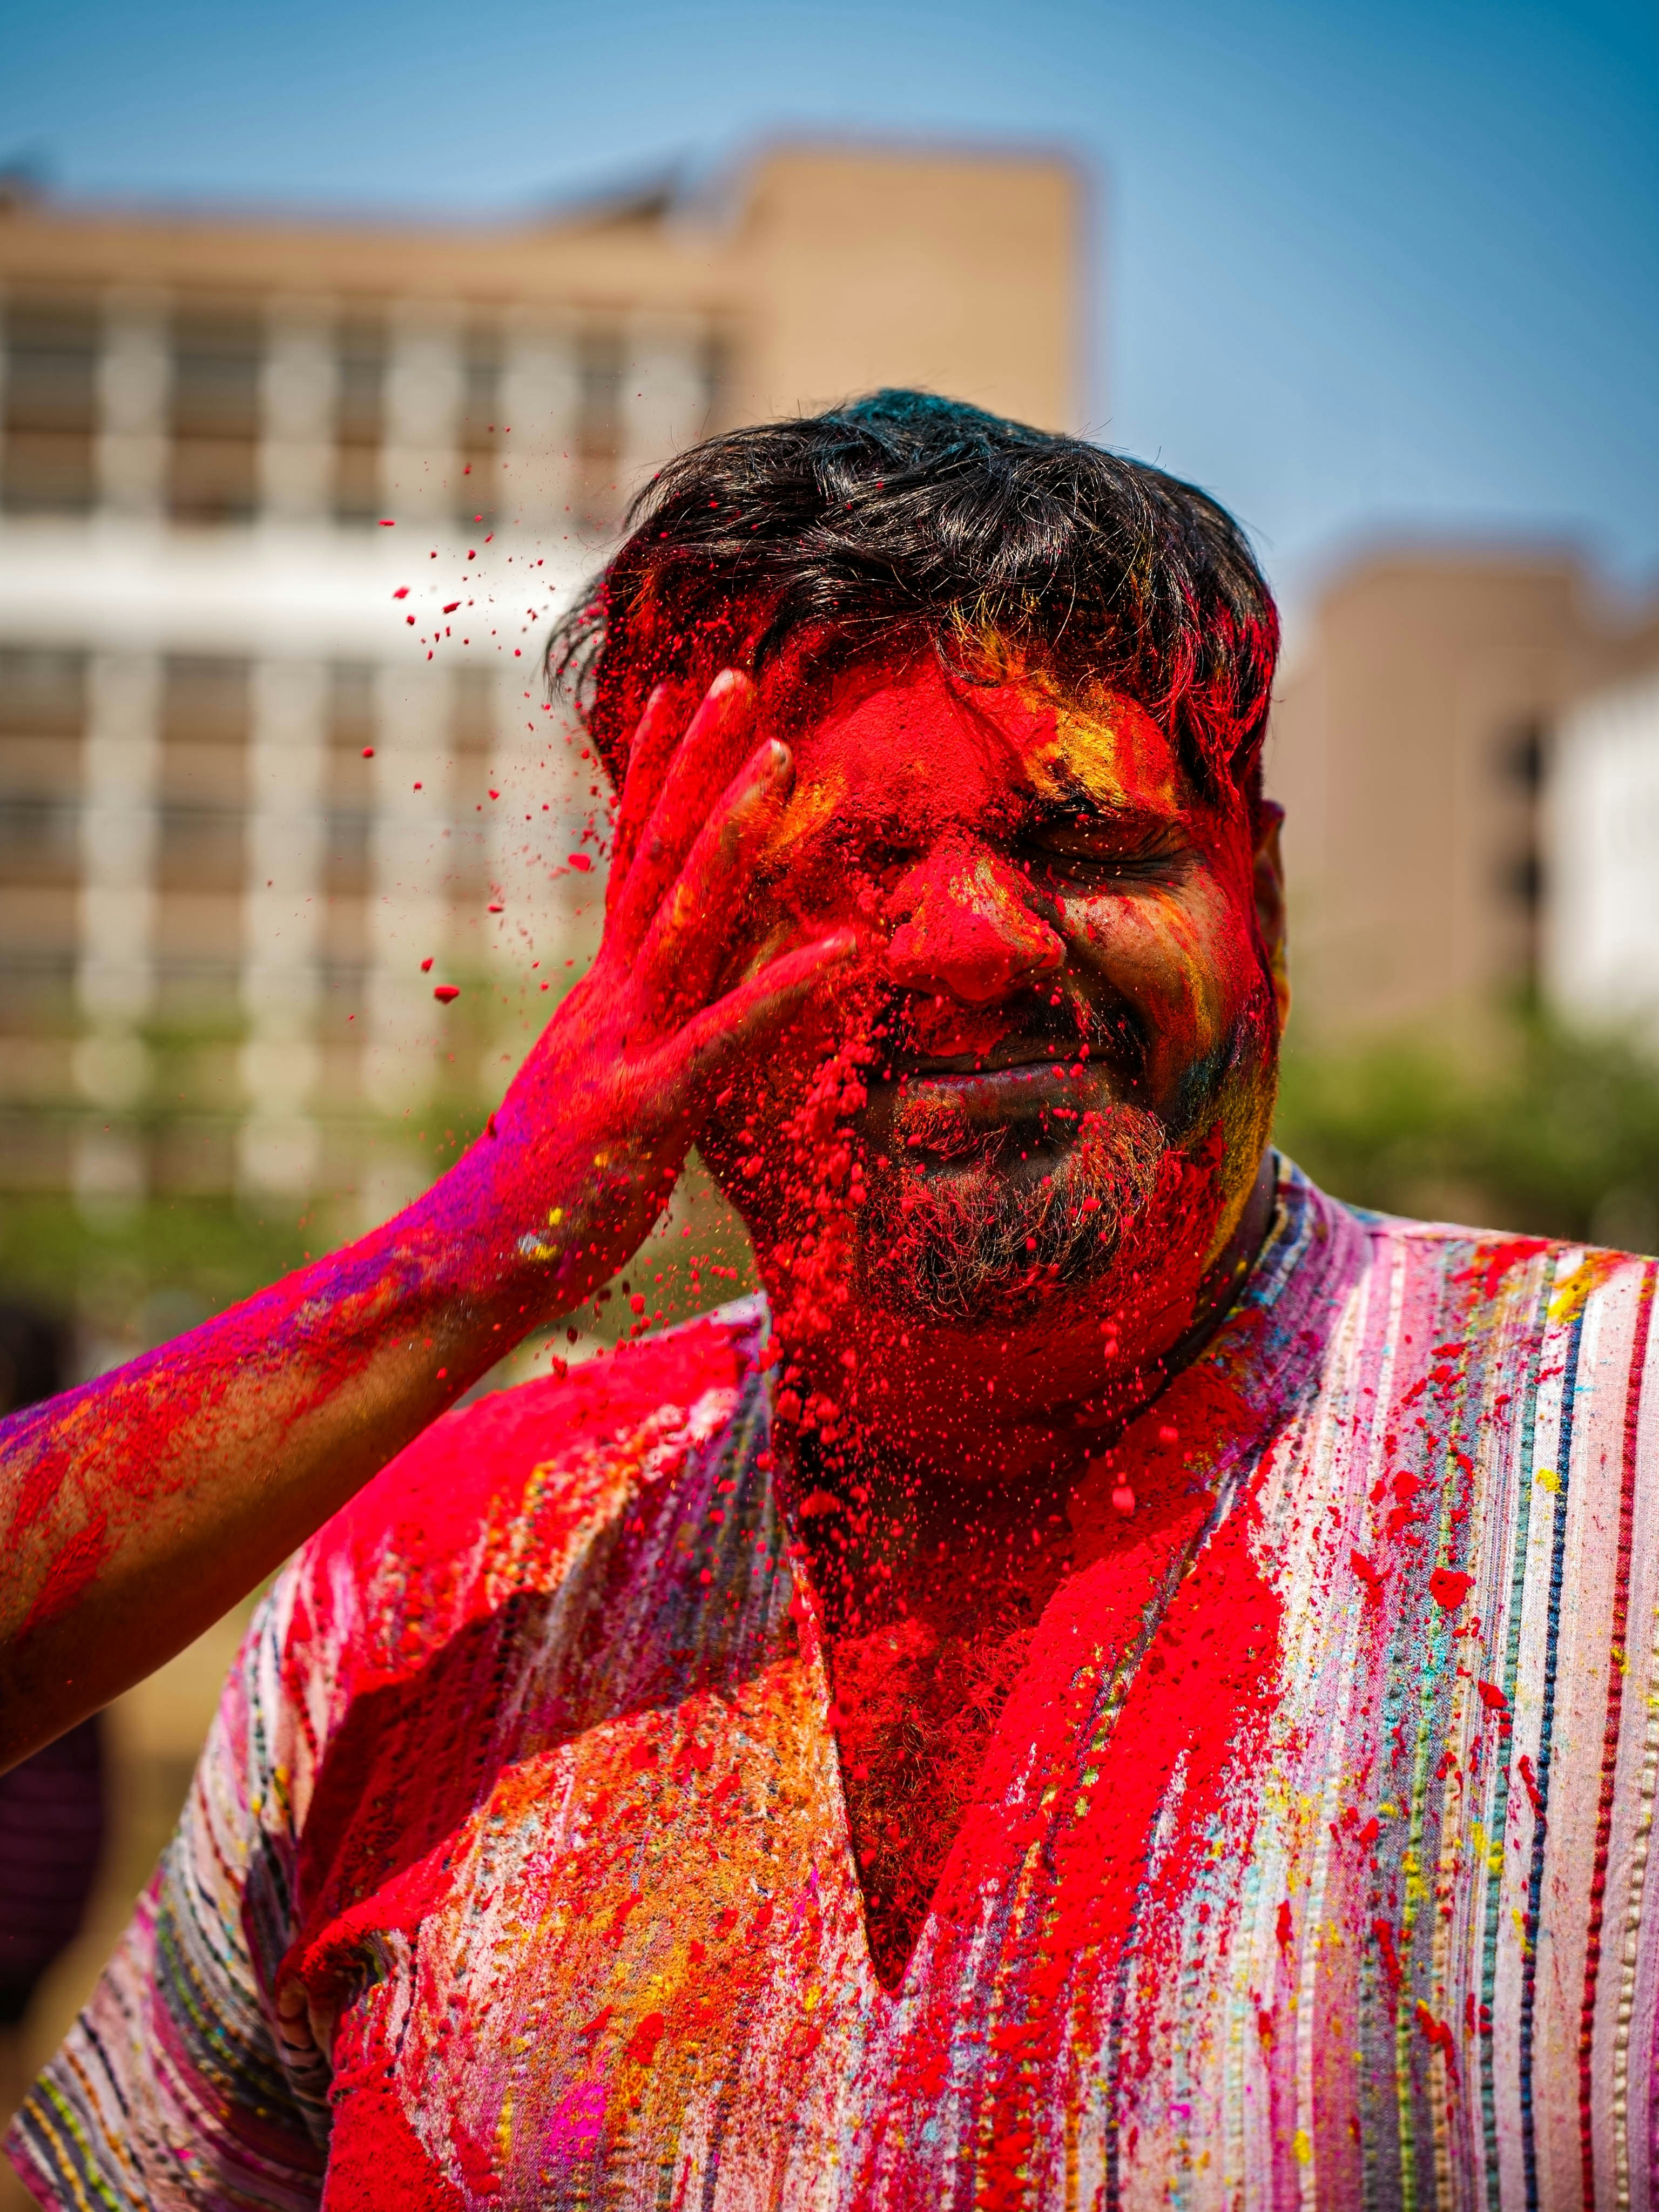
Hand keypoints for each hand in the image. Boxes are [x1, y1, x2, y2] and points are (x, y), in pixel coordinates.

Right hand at [454, 670, 852, 1321]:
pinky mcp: (648, 1109)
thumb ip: (649, 1028)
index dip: (657, 773)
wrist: (472, 1264)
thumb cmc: (546, 1187)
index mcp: (604, 992)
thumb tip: (691, 982)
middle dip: (699, 763)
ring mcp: (625, 1046)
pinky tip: (845, 946)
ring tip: (784, 758)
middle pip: (656, 858)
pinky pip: (726, 1038)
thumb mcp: (601, 1085)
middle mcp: (610, 998)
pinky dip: (785, 987)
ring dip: (736, 835)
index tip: (679, 694)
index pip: (630, 857)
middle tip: (736, 674)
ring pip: (684, 920)